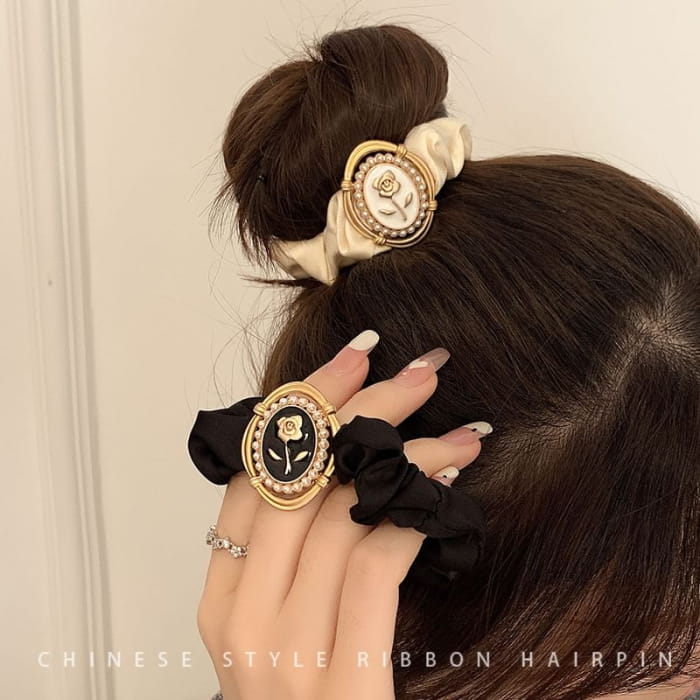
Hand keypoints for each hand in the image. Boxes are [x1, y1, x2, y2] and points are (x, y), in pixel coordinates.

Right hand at [197, 331, 486, 699]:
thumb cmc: (311, 699)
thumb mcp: (284, 621)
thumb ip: (293, 553)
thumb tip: (336, 461)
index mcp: (221, 595)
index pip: (251, 471)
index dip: (303, 405)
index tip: (352, 359)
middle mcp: (238, 618)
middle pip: (294, 476)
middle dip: (358, 407)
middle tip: (416, 368)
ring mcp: (281, 656)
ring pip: (337, 511)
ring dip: (403, 454)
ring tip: (459, 427)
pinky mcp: (340, 686)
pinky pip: (371, 567)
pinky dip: (411, 512)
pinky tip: (447, 485)